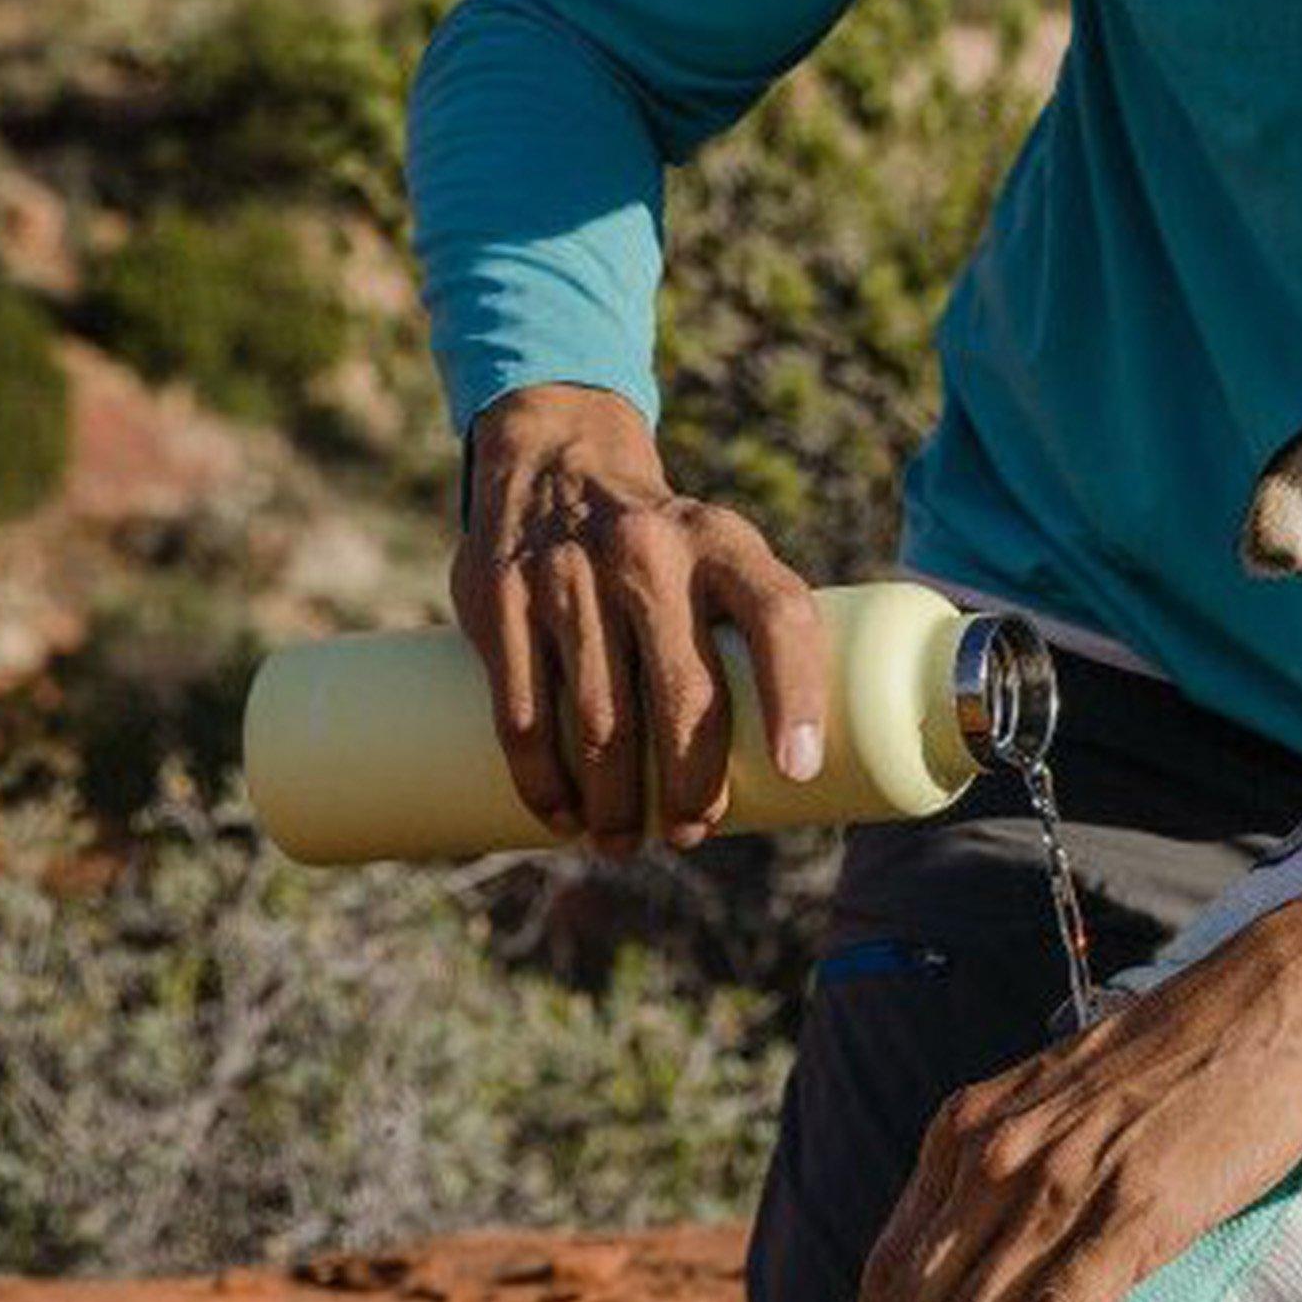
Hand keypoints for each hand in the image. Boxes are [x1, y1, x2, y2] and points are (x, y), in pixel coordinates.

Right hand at [455, 383, 829, 854]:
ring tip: (621, 841)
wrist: (557, 460)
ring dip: (613, 801)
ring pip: (600, 718)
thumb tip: (794, 769)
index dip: (796, 695)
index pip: (778, 615)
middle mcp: (649, 552)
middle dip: (690, 785)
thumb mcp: (721, 552)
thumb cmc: (667, 547)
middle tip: (688, 832)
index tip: (799, 769)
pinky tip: (559, 814)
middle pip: (683, 695)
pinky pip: (522, 711)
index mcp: (723, 541)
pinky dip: (542, 778)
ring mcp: (570, 574)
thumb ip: (750, 634)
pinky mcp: (502, 599)